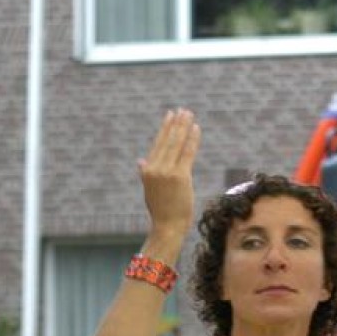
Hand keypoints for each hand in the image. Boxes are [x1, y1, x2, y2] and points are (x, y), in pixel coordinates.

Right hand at [138, 108, 200, 239]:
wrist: (167, 226)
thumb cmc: (161, 210)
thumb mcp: (149, 189)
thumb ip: (146, 173)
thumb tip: (140, 162)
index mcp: (148, 170)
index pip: (157, 144)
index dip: (165, 128)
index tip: (171, 116)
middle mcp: (155, 169)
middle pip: (167, 140)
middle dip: (175, 124)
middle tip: (182, 110)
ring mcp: (167, 172)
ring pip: (177, 144)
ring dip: (184, 127)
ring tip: (189, 115)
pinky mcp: (181, 176)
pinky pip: (187, 153)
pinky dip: (192, 140)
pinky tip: (196, 128)